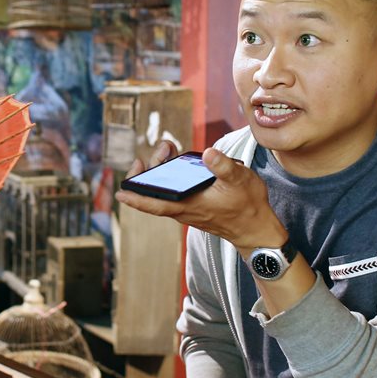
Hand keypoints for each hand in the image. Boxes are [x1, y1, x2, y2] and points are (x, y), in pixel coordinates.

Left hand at [116, 146, 286, 254]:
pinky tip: (178, 163)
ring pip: (165, 192)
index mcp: (190, 205)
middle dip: (151, 170)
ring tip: (168, 149)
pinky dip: (171, 178)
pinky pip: (174, 193)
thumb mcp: (239, 180)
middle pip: (156, 193)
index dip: (135, 197)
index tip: (119, 191)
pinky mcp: (195, 207)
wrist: (256, 229)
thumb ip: (223, 166)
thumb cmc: (248, 206)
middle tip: (162, 148)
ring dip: (161, 172)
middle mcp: (184, 210)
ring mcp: (188, 210)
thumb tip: (207, 152)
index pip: (154, 204)